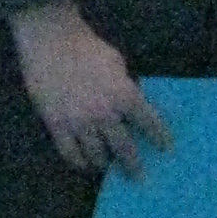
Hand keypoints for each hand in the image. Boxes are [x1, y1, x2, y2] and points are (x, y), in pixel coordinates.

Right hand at [11, 3, 167, 176]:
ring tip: (107, 166)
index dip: (160, 139)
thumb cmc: (87, 47)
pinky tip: (84, 163)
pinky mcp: (56, 125)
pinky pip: (70, 153)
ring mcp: (79, 123)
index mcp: (125, 96)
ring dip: (105, 164)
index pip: (150, 125)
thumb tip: (129, 107)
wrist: (51, 40)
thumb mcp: (117, 64)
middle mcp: (105, 115)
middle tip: (139, 177)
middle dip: (134, 166)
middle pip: (125, 150)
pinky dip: (79, 162)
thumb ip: (125, 88)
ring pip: (97, 156)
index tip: (165, 149)